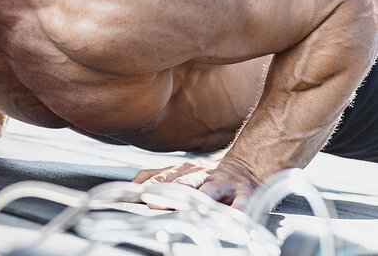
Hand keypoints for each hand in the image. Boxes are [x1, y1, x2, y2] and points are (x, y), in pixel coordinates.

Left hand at [132, 156, 260, 208]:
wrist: (246, 164)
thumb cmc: (208, 173)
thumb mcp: (182, 171)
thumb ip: (158, 176)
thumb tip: (133, 184)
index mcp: (185, 171)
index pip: (163, 178)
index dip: (149, 187)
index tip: (135, 196)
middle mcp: (202, 175)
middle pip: (183, 183)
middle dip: (169, 192)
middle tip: (154, 203)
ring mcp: (222, 184)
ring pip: (210, 190)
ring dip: (199, 197)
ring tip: (190, 207)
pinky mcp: (244, 193)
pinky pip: (241, 201)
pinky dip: (238, 208)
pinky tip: (234, 214)